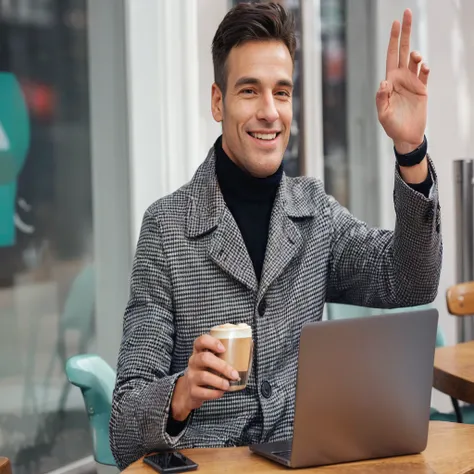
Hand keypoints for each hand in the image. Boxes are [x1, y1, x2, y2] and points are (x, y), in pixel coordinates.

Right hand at [170, 334, 239, 420]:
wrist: (191, 389)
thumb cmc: (209, 370)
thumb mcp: (213, 359)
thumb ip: (226, 350)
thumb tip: (248, 339)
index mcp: (200, 351)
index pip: (201, 340)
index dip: (212, 342)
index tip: (224, 348)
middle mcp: (193, 361)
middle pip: (205, 358)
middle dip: (222, 366)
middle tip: (235, 375)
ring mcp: (191, 376)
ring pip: (204, 376)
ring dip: (219, 381)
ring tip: (228, 385)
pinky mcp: (192, 390)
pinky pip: (203, 392)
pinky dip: (214, 393)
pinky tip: (221, 393)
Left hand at [376, 9, 429, 153]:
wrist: (406, 136)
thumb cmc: (391, 126)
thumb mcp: (382, 114)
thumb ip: (381, 98)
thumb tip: (384, 82)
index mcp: (389, 81)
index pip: (391, 56)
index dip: (393, 40)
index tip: (395, 23)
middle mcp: (400, 78)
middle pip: (403, 51)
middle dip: (404, 33)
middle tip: (407, 13)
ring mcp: (412, 82)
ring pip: (415, 60)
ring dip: (416, 54)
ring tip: (417, 57)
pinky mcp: (422, 89)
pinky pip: (425, 74)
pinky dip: (425, 68)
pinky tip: (424, 67)